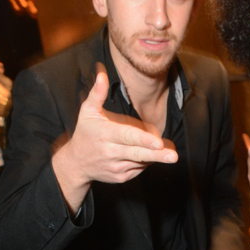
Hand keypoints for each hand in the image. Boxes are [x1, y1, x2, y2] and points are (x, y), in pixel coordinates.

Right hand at [52, 69, 177, 211]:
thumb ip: (97, 93)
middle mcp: (111, 153)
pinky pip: (140, 168)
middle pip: (138, 153)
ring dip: (156, 156)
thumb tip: (102, 72)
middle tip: (173, 156)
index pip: (127, 137)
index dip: (144, 140)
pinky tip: (148, 153)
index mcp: (105, 135)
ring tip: (169, 152)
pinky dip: (147, 161)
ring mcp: (116, 167)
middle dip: (158, 155)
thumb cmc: (85, 133)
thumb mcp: (87, 112)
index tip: (158, 142)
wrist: (76, 164)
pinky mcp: (121, 177)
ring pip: (142, 161)